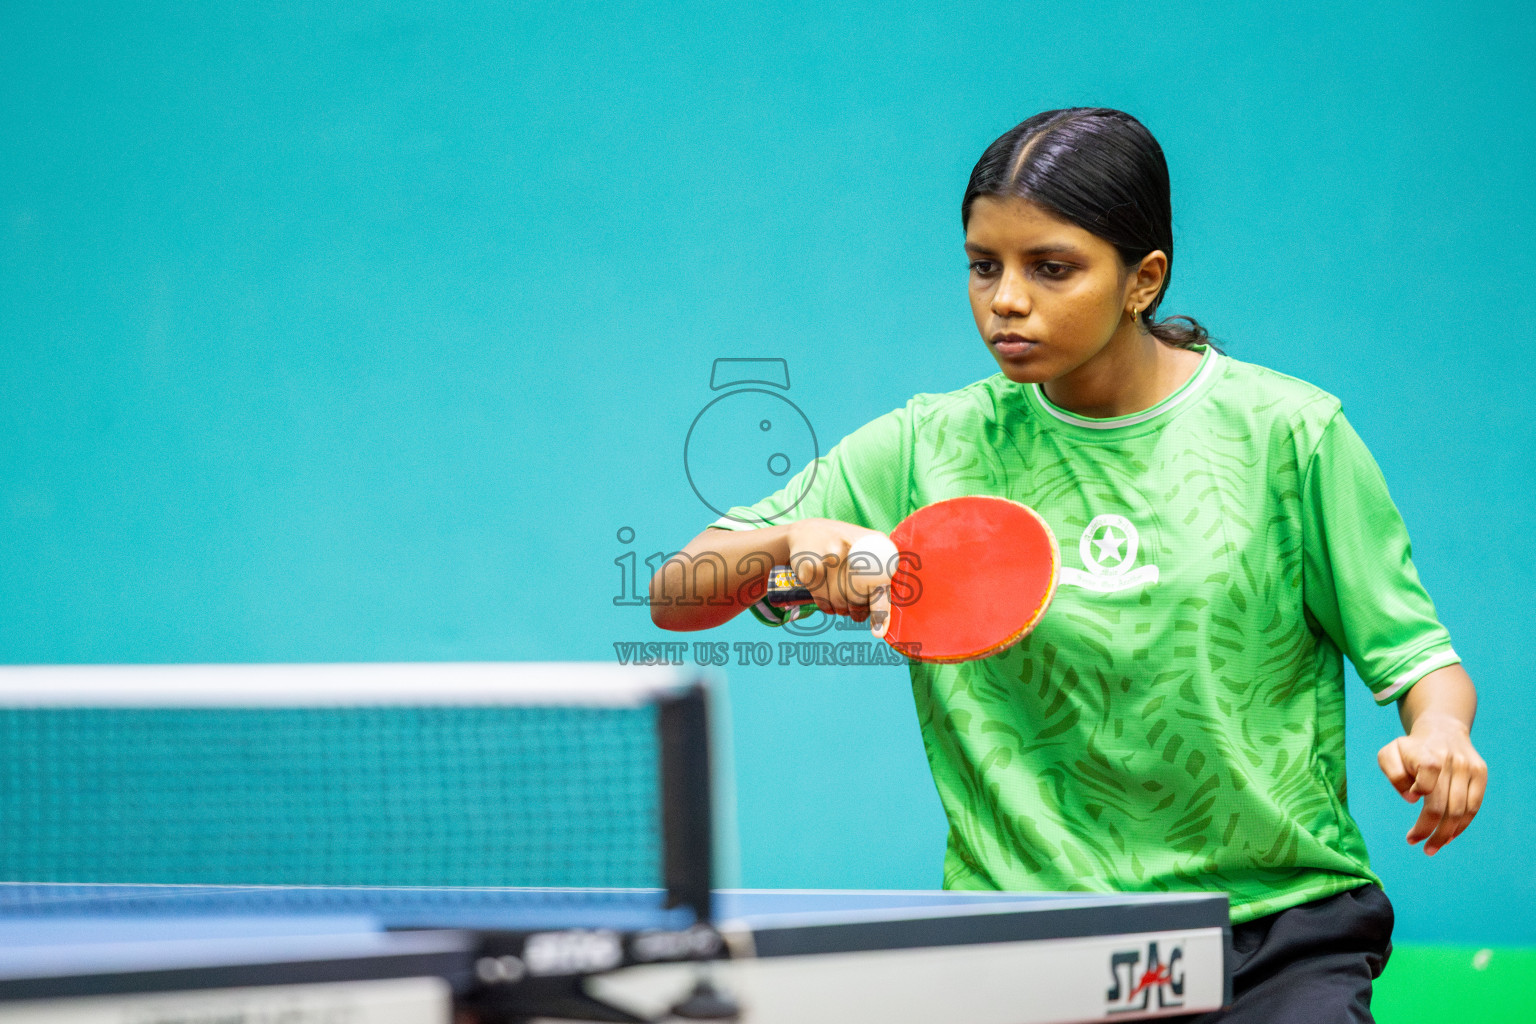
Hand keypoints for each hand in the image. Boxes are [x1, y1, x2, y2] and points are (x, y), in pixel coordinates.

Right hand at [781, 519, 893, 624]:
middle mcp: (853, 548)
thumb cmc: (846, 547)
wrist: (806, 532)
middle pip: (857, 598)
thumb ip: (884, 571)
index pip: (881, 581)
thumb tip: (892, 610)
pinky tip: (825, 595)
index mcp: (874, 544)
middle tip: (857, 613)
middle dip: (857, 611)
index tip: (879, 631)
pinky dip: (825, 605)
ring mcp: (830, 556)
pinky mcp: (811, 566)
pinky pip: (822, 600)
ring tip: (839, 601)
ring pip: (839, 602)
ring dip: (840, 609)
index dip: (880, 609)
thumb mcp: (868, 546)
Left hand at [1377, 713, 1486, 855]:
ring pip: (1461, 811)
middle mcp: (1453, 762)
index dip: (1417, 794)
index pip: (1426, 784)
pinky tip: (1448, 836)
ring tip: (1432, 846)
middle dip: (1429, 830)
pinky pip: (1474, 807)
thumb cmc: (1410, 748)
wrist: (1442, 730)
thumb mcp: (1390, 753)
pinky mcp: (1481, 773)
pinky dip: (1461, 826)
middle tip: (1416, 844)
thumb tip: (1412, 798)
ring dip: (1446, 834)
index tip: (1410, 799)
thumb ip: (1393, 774)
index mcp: (1429, 755)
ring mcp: (1469, 768)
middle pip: (1443, 806)